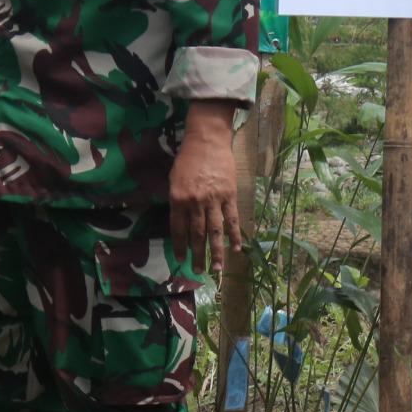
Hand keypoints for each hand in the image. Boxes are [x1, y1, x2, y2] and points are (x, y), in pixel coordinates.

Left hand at [170, 105, 242, 272]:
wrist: (207, 140)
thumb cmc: (188, 158)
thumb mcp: (174, 179)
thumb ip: (177, 201)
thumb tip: (181, 222)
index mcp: (178, 199)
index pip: (178, 229)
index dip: (180, 246)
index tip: (182, 260)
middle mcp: (195, 203)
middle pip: (197, 234)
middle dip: (197, 255)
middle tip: (199, 272)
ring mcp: (214, 200)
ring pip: (215, 231)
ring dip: (216, 252)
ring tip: (217, 268)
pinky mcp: (229, 195)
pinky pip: (232, 219)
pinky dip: (235, 234)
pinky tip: (237, 248)